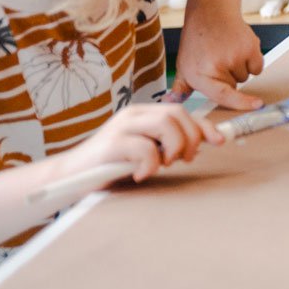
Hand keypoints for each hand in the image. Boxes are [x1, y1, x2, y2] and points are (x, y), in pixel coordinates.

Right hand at [59, 104, 224, 187]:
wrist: (70, 176)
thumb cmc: (110, 166)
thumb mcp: (144, 152)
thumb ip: (165, 145)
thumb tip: (198, 144)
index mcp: (143, 113)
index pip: (182, 112)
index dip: (204, 126)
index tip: (219, 141)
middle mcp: (133, 114)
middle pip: (178, 115)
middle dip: (190, 138)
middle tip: (184, 160)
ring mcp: (121, 127)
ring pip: (166, 124)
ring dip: (173, 148)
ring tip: (162, 165)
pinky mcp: (111, 144)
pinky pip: (145, 148)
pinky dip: (150, 165)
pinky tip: (140, 174)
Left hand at [172, 9, 262, 110]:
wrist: (211, 12)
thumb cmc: (197, 41)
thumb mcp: (184, 65)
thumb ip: (180, 88)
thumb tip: (171, 103)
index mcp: (198, 74)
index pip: (222, 95)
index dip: (240, 103)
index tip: (257, 105)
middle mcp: (217, 65)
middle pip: (234, 87)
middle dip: (229, 79)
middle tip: (219, 60)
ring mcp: (235, 55)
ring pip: (246, 76)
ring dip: (240, 68)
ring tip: (227, 51)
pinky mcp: (250, 46)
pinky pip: (257, 66)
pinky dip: (252, 60)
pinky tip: (239, 48)